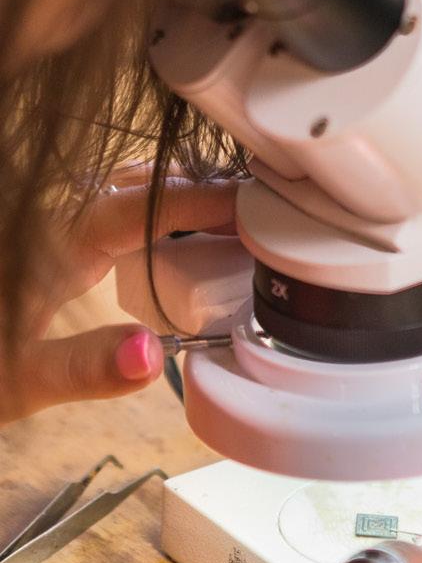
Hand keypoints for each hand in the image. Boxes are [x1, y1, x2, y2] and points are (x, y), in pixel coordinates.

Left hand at [0, 166, 238, 422]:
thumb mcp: (17, 381)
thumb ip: (85, 367)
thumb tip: (153, 356)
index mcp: (50, 240)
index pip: (141, 204)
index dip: (202, 200)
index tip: (254, 202)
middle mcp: (49, 218)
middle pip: (136, 181)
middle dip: (198, 187)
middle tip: (257, 207)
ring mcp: (45, 224)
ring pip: (118, 187)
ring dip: (173, 193)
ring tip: (225, 217)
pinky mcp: (41, 241)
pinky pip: (104, 206)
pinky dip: (147, 208)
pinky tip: (166, 236)